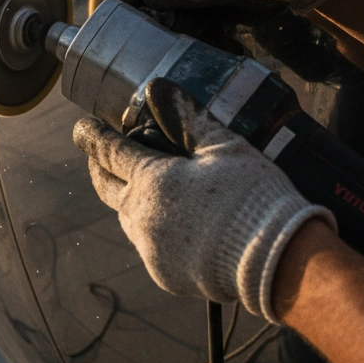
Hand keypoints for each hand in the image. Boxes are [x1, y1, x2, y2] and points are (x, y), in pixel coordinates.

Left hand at [72, 78, 334, 320]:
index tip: (83, 127)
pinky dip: (153, 228)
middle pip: (105, 186)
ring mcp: (150, 248)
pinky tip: (173, 221)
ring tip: (140, 185)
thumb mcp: (225, 147)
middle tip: (98, 154)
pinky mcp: (164, 273)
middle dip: (98, 166)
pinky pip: (148, 244)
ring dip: (127, 198)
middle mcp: (141, 216)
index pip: (108, 152)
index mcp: (151, 181)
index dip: (92, 136)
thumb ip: (188, 118)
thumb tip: (158, 88)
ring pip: (126, 217)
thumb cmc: (254, 198)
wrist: (280, 264)